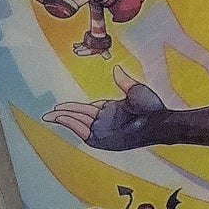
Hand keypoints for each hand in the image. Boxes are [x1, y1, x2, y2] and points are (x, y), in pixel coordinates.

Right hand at [46, 65, 164, 151]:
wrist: (160, 121)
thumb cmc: (152, 107)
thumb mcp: (135, 90)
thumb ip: (123, 81)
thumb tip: (116, 68)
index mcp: (111, 110)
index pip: (87, 109)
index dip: (73, 108)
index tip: (60, 106)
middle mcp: (106, 121)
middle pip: (80, 117)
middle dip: (64, 115)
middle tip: (48, 114)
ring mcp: (105, 131)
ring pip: (79, 125)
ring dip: (65, 121)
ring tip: (50, 116)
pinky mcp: (105, 140)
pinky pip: (84, 133)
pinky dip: (73, 127)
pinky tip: (63, 120)